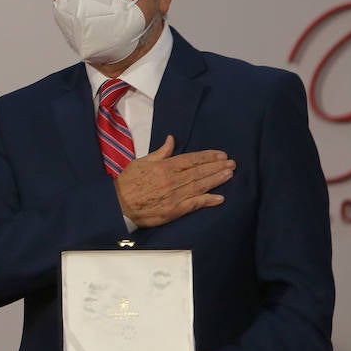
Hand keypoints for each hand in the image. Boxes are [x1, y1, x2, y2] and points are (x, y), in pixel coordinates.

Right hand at [114, 135, 234, 227]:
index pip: (191, 159)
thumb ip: (160, 153)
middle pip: (199, 172)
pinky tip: (219, 197)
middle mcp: (173, 180)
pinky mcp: (174, 210)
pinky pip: (194, 204)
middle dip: (217, 167)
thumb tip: (171, 140)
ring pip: (200, 186)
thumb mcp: (141, 162)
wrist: (118, 206)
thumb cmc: (127, 183)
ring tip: (229, 174)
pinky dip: (207, 201)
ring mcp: (175, 196)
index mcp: (165, 167)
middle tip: (232, 163)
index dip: (208, 157)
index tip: (221, 155)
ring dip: (216, 180)